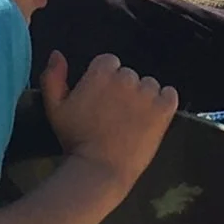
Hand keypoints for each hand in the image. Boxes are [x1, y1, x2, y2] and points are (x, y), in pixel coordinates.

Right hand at [42, 51, 177, 189]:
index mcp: (100, 73)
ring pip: (149, 85)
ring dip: (143, 97)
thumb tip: (57, 54)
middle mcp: (126, 78)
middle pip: (129, 75)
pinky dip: (164, 102)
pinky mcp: (163, 109)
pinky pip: (170, 95)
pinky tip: (154, 116)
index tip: (101, 98)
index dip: (105, 79)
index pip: (109, 62)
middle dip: (123, 89)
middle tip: (115, 113)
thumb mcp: (55, 108)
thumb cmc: (75, 140)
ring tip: (133, 119)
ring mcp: (147, 93)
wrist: (100, 169)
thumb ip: (53, 78)